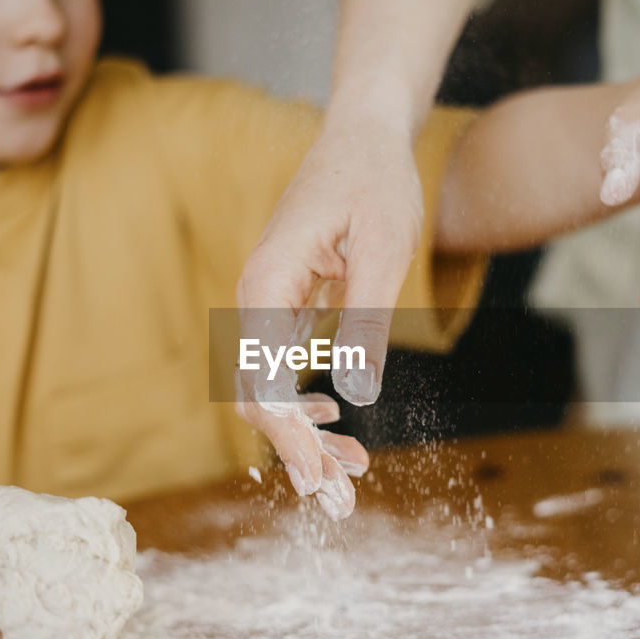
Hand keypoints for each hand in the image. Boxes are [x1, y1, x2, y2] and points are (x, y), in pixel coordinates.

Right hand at [235, 115, 408, 512]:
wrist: (365, 136)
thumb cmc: (374, 182)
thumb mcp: (383, 247)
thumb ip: (366, 318)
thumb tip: (356, 391)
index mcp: (265, 284)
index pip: (260, 380)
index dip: (288, 437)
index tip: (322, 479)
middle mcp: (256, 297)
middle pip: (259, 395)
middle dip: (298, 451)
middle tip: (340, 501)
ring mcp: (268, 302)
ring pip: (272, 388)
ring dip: (306, 435)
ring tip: (349, 474)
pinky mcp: (288, 303)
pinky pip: (286, 366)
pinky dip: (310, 403)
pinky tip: (338, 426)